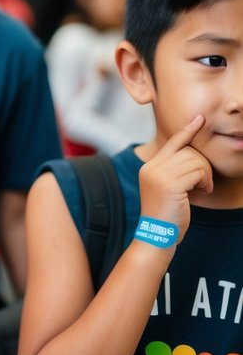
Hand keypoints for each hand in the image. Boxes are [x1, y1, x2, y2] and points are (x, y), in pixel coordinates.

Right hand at [137, 114, 212, 245]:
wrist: (157, 235)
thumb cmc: (167, 215)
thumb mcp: (169, 188)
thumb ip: (175, 171)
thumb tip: (195, 155)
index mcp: (149, 167)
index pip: (172, 143)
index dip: (187, 130)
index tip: (199, 118)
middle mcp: (151, 168)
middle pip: (188, 151)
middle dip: (203, 165)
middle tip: (204, 183)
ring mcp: (159, 175)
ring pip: (196, 160)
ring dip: (206, 175)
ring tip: (203, 189)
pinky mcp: (169, 184)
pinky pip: (198, 172)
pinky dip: (206, 181)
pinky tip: (203, 192)